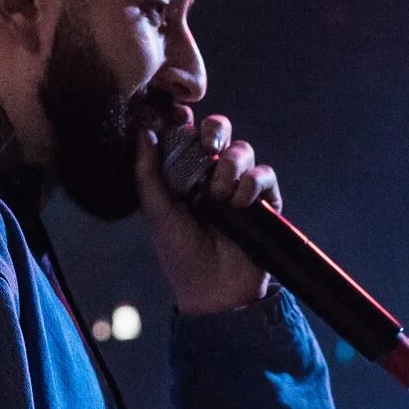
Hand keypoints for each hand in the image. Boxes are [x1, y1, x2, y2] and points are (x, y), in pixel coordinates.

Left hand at [135, 113, 278, 317]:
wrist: (214, 290)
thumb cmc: (180, 253)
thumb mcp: (157, 212)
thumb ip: (147, 172)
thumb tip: (143, 132)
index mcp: (184, 173)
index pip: (188, 133)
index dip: (186, 121)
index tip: (180, 117)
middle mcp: (213, 174)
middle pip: (220, 130)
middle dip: (215, 130)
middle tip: (209, 145)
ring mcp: (240, 186)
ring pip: (243, 150)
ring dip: (231, 165)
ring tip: (220, 194)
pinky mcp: (265, 201)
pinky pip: (264, 174)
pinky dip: (253, 182)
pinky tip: (240, 202)